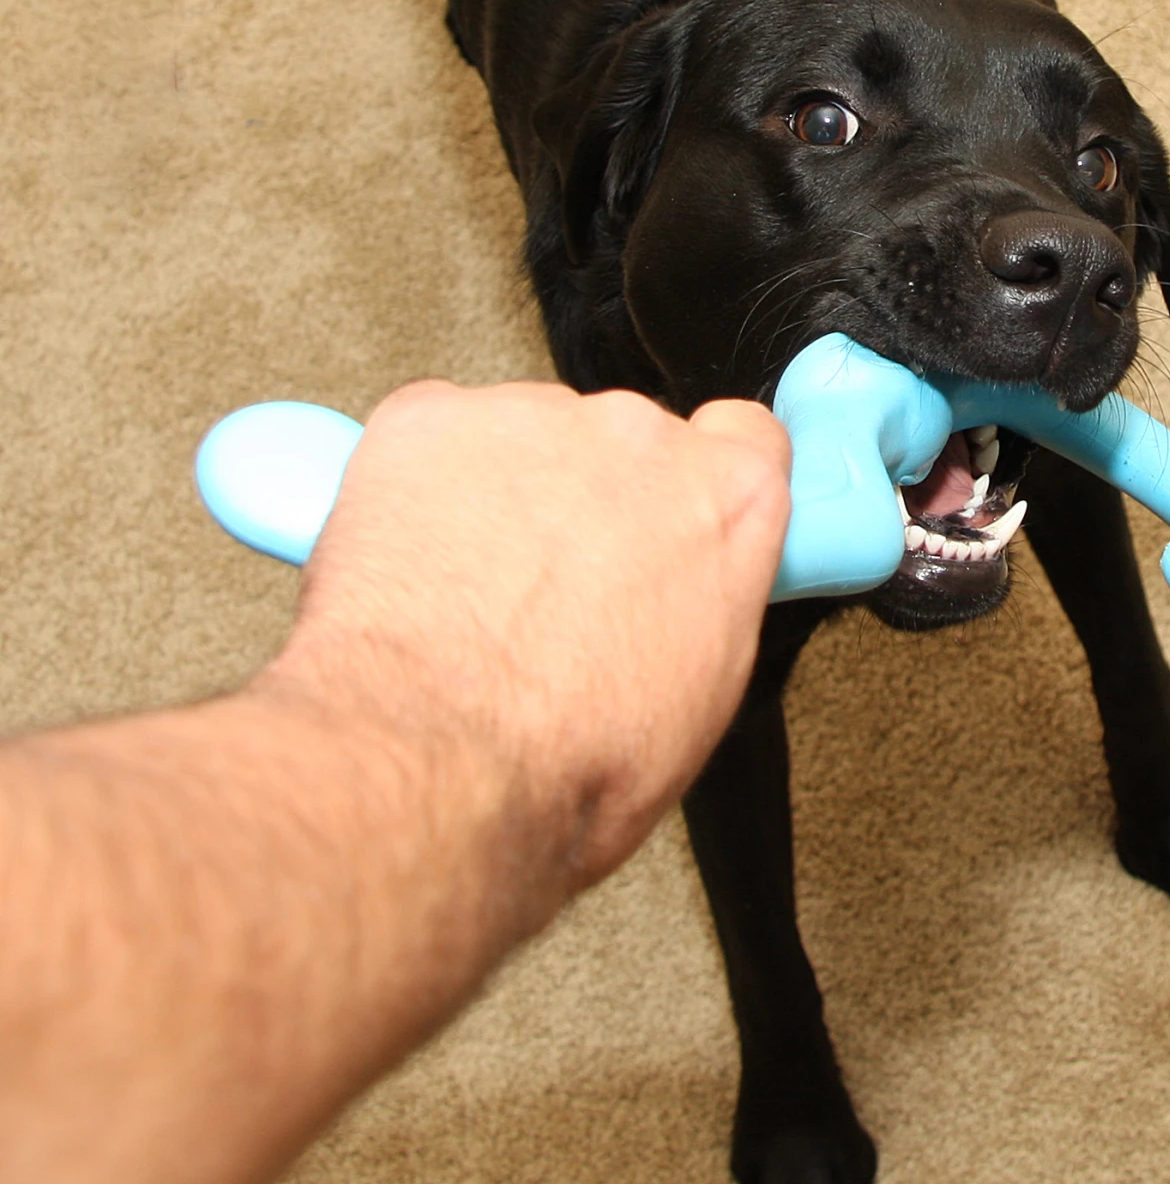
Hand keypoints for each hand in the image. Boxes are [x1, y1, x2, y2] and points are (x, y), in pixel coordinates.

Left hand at [258, 379, 791, 919]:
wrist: (441, 762)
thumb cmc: (569, 758)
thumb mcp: (700, 698)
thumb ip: (705, 603)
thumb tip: (675, 601)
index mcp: (727, 500)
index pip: (741, 439)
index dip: (698, 479)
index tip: (668, 510)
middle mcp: (638, 439)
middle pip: (618, 440)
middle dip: (585, 498)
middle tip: (544, 588)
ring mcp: (531, 421)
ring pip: (519, 436)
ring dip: (500, 494)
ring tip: (469, 595)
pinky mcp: (431, 421)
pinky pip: (428, 433)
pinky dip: (417, 485)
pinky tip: (413, 565)